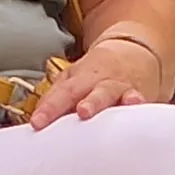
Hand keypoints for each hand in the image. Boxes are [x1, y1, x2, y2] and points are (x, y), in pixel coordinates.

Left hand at [29, 34, 156, 127]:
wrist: (133, 52)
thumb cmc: (99, 72)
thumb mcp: (74, 79)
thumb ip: (55, 98)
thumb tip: (37, 119)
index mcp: (79, 78)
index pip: (62, 92)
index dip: (49, 108)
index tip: (37, 123)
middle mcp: (97, 81)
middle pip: (85, 90)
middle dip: (79, 102)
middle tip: (76, 113)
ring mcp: (118, 87)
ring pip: (108, 93)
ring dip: (98, 102)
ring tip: (89, 112)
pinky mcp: (136, 94)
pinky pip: (136, 97)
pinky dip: (136, 100)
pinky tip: (135, 103)